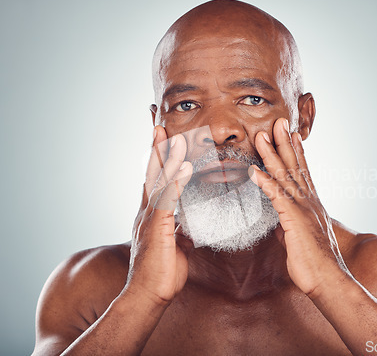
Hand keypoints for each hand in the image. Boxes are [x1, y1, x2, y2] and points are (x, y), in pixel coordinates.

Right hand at [124, 126, 192, 305]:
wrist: (148, 296)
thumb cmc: (162, 273)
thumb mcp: (175, 246)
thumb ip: (179, 232)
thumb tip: (188, 228)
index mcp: (153, 214)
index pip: (155, 179)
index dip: (158, 158)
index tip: (161, 137)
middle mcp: (147, 211)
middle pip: (151, 172)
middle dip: (155, 146)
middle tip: (157, 121)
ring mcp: (150, 218)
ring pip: (158, 180)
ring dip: (166, 156)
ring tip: (172, 134)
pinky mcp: (157, 227)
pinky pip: (168, 200)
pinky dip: (176, 181)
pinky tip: (185, 167)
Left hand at [249, 118, 347, 297]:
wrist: (329, 281)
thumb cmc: (315, 264)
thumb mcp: (300, 239)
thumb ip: (289, 226)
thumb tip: (278, 223)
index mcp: (312, 204)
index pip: (303, 172)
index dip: (296, 151)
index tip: (291, 134)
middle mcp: (310, 201)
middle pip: (295, 166)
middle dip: (284, 142)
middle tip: (277, 122)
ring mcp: (303, 209)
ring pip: (285, 176)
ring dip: (271, 155)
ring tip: (261, 136)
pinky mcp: (295, 220)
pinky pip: (277, 197)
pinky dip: (265, 182)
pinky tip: (254, 171)